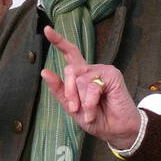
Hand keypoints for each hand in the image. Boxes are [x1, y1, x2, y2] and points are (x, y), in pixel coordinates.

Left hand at [40, 25, 140, 148]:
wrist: (116, 130)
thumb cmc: (97, 119)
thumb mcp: (72, 108)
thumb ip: (59, 91)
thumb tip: (44, 71)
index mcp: (81, 75)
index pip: (70, 54)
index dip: (58, 41)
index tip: (47, 29)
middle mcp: (91, 70)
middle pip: (70, 69)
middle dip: (69, 91)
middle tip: (74, 108)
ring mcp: (102, 71)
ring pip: (80, 80)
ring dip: (81, 101)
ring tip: (89, 113)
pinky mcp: (112, 75)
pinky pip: (92, 86)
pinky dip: (90, 102)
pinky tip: (94, 111)